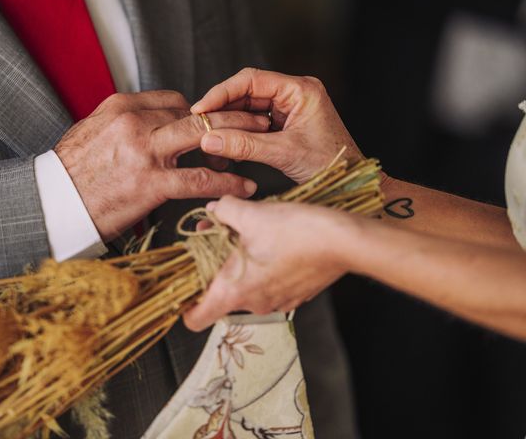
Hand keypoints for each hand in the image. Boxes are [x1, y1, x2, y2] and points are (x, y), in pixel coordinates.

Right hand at [54, 91, 268, 239]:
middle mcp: (135, 122)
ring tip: (258, 147)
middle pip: (196, 113)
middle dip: (231, 116)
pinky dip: (227, 182)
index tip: (215, 125)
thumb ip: (123, 122)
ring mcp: (144, 151)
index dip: (201, 114)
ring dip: (237, 141)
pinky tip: (243, 186)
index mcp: (121, 106)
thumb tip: (148, 124)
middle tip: (256, 121)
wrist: (52, 204)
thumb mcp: (92, 132)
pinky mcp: (151, 183)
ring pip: (204, 138)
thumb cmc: (69, 173)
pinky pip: (199, 179)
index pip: (174, 100)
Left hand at [183, 196, 355, 331]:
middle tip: (215, 237)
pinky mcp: (295, 294)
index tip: (183, 283)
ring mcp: (277, 302)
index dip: (183, 304)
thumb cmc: (297, 232)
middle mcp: (254, 304)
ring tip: (247, 233)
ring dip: (240, 263)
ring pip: (246, 286)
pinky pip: (268, 284)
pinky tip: (271, 242)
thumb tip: (213, 209)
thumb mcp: (251, 214)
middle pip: (220, 294)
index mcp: (235, 291)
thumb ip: (223, 211)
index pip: (194, 318)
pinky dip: (263, 267)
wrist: (344, 241)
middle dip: (215, 265)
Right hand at [191, 68, 363, 183]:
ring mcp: (290, 108)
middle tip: (201, 123)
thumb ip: (244, 145)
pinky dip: (240, 131)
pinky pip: (255, 122)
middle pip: (247, 92)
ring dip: (230, 120)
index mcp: (300, 89)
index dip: (222, 92)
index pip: (252, 80)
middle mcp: (294, 93)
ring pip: (249, 108)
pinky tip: (225, 141)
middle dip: (223, 107)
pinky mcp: (285, 123)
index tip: (201, 108)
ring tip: (210, 134)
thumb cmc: (330, 164)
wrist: (350, 183)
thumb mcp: (284, 153)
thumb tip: (209, 140)